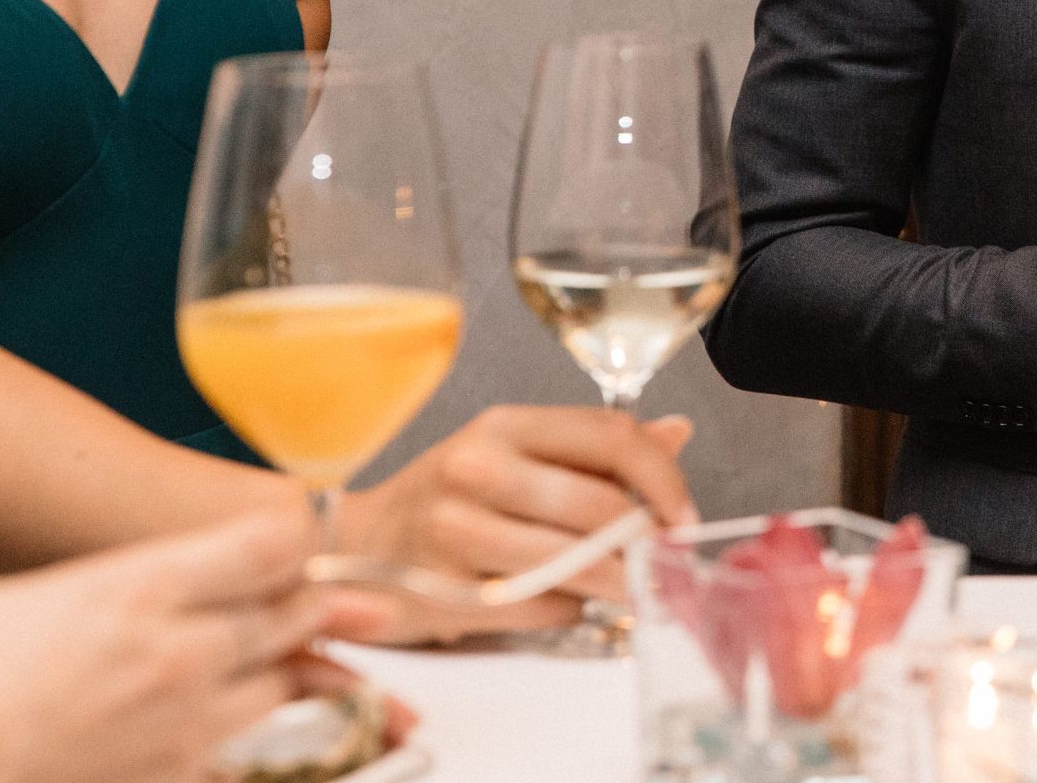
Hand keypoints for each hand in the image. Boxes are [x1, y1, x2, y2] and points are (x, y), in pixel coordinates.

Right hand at [0, 431, 324, 782]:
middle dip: (301, 599)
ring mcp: (178, 729)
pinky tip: (217, 721)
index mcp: (133, 592)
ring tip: (266, 650)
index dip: (293, 536)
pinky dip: (242, 731)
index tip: (287, 535)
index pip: (270, 545)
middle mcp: (175, 656)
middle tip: (294, 590)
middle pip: (294, 613)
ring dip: (284, 664)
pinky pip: (241, 753)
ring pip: (281, 684)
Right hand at [336, 406, 695, 640]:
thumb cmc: (446, 499)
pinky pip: (537, 609)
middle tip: (663, 563)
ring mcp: (453, 531)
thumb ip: (593, 448)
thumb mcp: (515, 453)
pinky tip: (564, 602)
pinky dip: (566, 611)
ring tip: (626, 586)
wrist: (352, 549)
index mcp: (504, 426)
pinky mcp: (440, 591)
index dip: (664, 479)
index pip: (611, 437)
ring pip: (573, 564)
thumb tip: (675, 432)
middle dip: (645, 543)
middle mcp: (476, 468)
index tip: (684, 517)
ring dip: (614, 583)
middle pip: (597, 506)